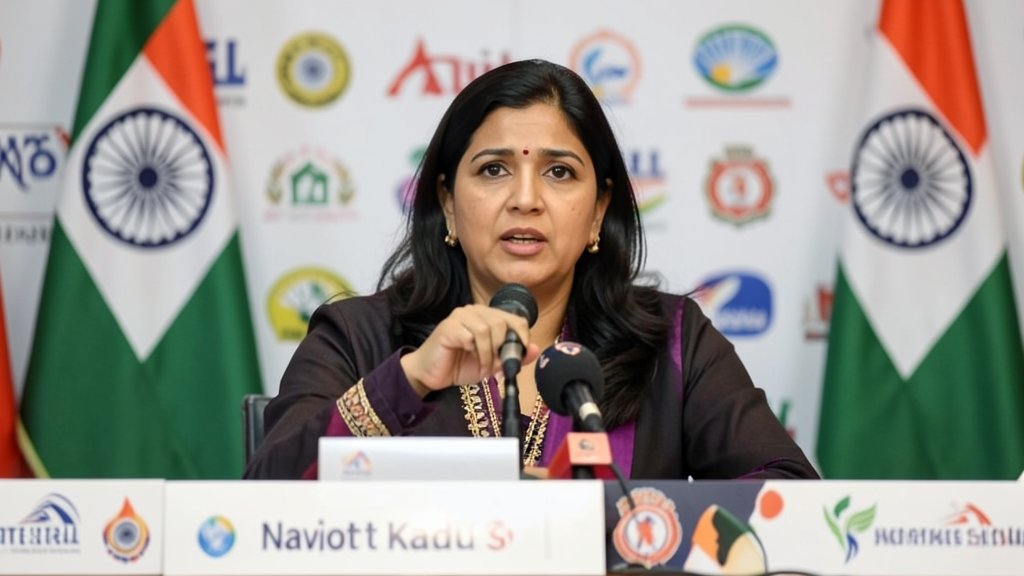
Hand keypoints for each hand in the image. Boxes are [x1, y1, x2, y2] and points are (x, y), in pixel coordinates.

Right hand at [400, 304, 540, 395]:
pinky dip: (473, 350)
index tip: (518, 357)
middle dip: (502, 349)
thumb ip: (513, 356)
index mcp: (488, 316)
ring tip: (483, 366)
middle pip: (501, 323)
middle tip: (495, 367)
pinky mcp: (447, 327)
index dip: (522, 337)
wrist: (431, 374)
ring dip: (487, 353)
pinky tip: (467, 356)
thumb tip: (536, 349)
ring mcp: (459, 316)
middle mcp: (474, 311)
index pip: (515, 319)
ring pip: (486, 329)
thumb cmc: (460, 365)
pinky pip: (469, 335)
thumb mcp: (493, 364)